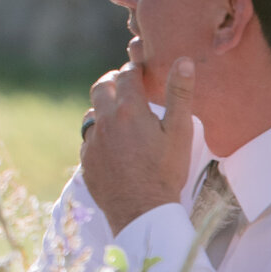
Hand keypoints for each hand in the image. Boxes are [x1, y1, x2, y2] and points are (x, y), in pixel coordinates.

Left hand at [81, 58, 195, 233]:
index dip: (134, 70)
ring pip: (92, 112)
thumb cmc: (166, 171)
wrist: (142, 210)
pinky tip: (112, 142)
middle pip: (102, 87)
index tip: (140, 70)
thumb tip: (184, 61)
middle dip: (113, 81)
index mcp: (128, 109)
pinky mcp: (86, 159)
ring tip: (119, 113)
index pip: (127, 76)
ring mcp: (92, 140)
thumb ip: (180, 94)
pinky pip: (89, 138)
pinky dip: (99, 134)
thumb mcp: (180, 132)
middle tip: (124, 84)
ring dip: (103, 108)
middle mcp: (105, 120)